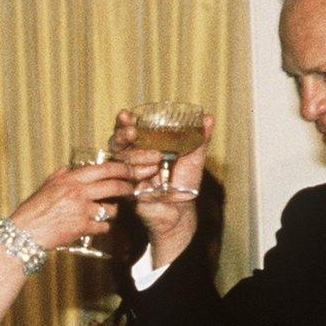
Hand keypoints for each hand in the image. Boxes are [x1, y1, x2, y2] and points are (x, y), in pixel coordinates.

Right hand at [9, 161, 135, 248]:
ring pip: (111, 209)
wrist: (25, 233)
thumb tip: (70, 168)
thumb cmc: (33, 210)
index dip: (121, 168)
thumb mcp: (46, 186)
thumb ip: (61, 175)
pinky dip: (102, 227)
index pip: (103, 169)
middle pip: (113, 186)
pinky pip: (104, 226)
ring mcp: (82, 210)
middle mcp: (78, 192)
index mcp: (70, 180)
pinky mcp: (83, 228)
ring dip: (112, 211)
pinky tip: (95, 227)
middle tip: (132, 188)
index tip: (130, 170)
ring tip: (105, 212)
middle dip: (127, 186)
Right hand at [110, 109, 214, 262]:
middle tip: (132, 132)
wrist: (181, 210)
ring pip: (119, 157)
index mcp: (146, 146)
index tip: (126, 114)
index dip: (125, 121)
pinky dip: (135, 173)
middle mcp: (134, 157)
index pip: (130, 129)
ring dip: (136, 155)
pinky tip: (149, 175)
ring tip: (157, 159)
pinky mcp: (126, 188)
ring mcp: (127, 173)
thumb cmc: (186, 184)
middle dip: (121, 134)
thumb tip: (209, 117)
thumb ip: (199, 138)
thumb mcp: (194, 158)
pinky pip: (122, 177)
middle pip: (116, 141)